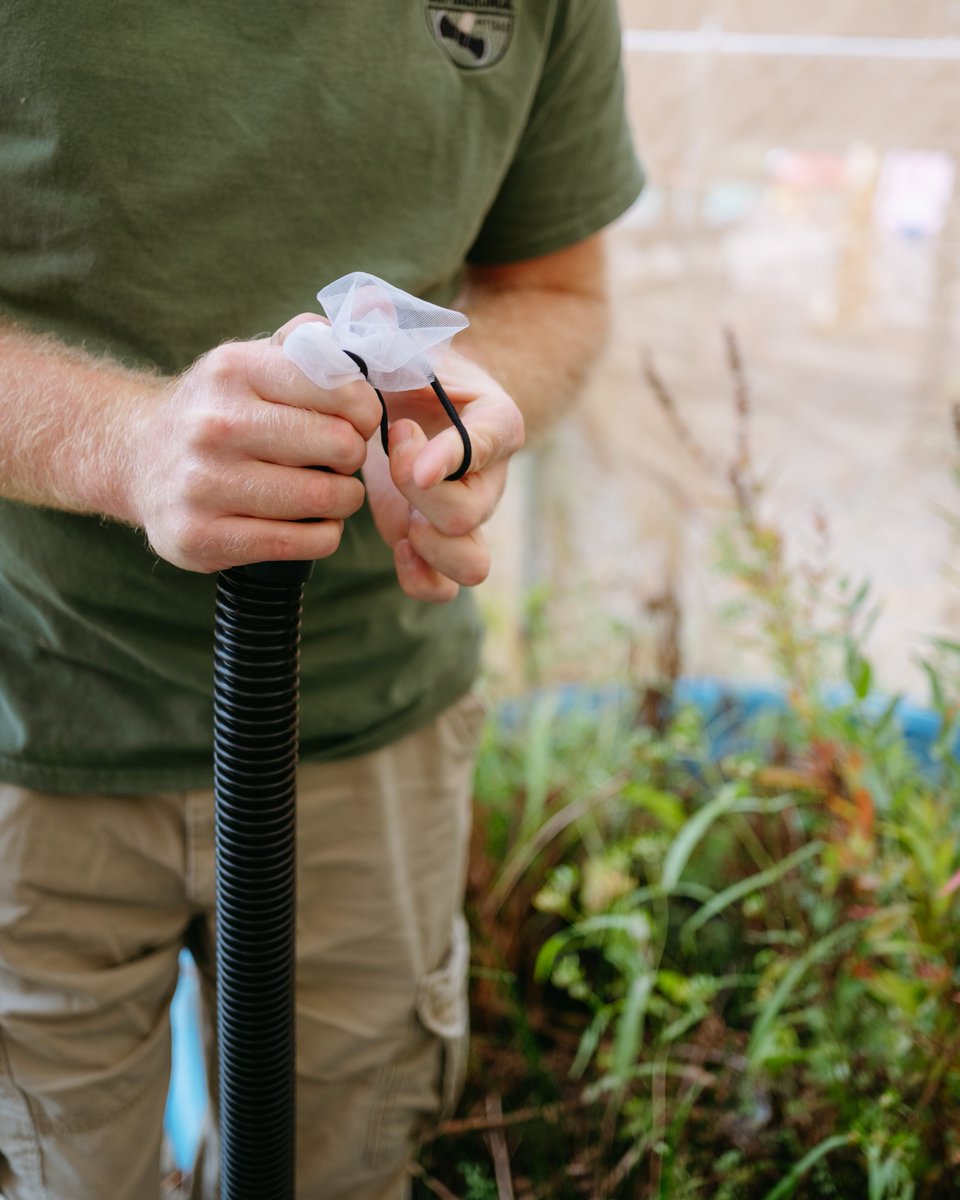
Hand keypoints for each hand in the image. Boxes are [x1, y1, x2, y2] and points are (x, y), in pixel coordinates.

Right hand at [129, 320, 381, 571]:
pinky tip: (311, 523)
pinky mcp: (203, 538)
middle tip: (342, 461)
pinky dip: (324, 535)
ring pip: (325, 499)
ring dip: (344, 499)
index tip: (357, 421)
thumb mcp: (249, 362)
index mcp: (234, 370)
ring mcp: (203, 485)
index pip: (340, 388)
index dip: (365, 410)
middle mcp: (214, 425)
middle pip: (340, 446)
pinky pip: (303, 543)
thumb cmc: (217, 411)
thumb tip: (354, 349)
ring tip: (330, 492)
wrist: (137, 458)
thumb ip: (305, 344)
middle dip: (354, 457)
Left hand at [363, 348, 524, 602]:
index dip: (454, 452)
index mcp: (494, 418)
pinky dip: (423, 579)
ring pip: (472, 563)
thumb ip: (374, 323)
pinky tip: (397, 550)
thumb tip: (365, 308)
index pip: (492, 441)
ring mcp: (467, 516)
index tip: (408, 449)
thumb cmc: (402, 366)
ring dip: (433, 549)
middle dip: (421, 493)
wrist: (410, 400)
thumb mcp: (391, 337)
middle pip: (472, 510)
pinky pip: (447, 587)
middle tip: (388, 450)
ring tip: (401, 521)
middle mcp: (490, 475)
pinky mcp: (439, 544)